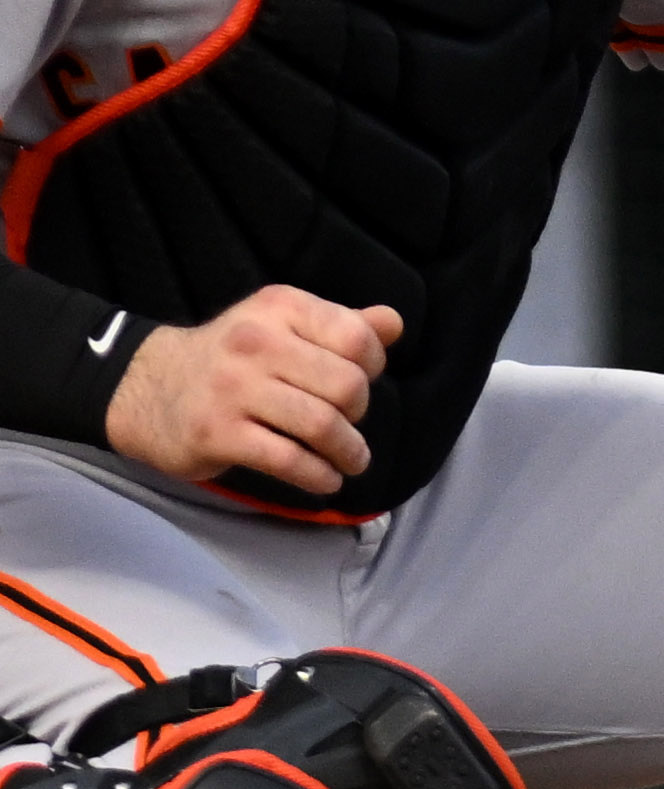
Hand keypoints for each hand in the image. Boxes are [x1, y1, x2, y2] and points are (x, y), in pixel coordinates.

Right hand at [107, 289, 395, 496]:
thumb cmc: (231, 357)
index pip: (355, 336)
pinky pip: (287, 460)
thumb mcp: (281, 325)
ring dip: (349, 451)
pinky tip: (327, 479)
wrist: (144, 387)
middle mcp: (256, 343)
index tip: (363, 382)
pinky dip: (318, 475)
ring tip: (353, 461)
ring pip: (321, 425)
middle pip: (345, 385)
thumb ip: (340, 325)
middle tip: (352, 424)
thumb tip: (395, 324)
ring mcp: (233, 390)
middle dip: (360, 412)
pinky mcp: (216, 435)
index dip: (373, 365)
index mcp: (280, 308)